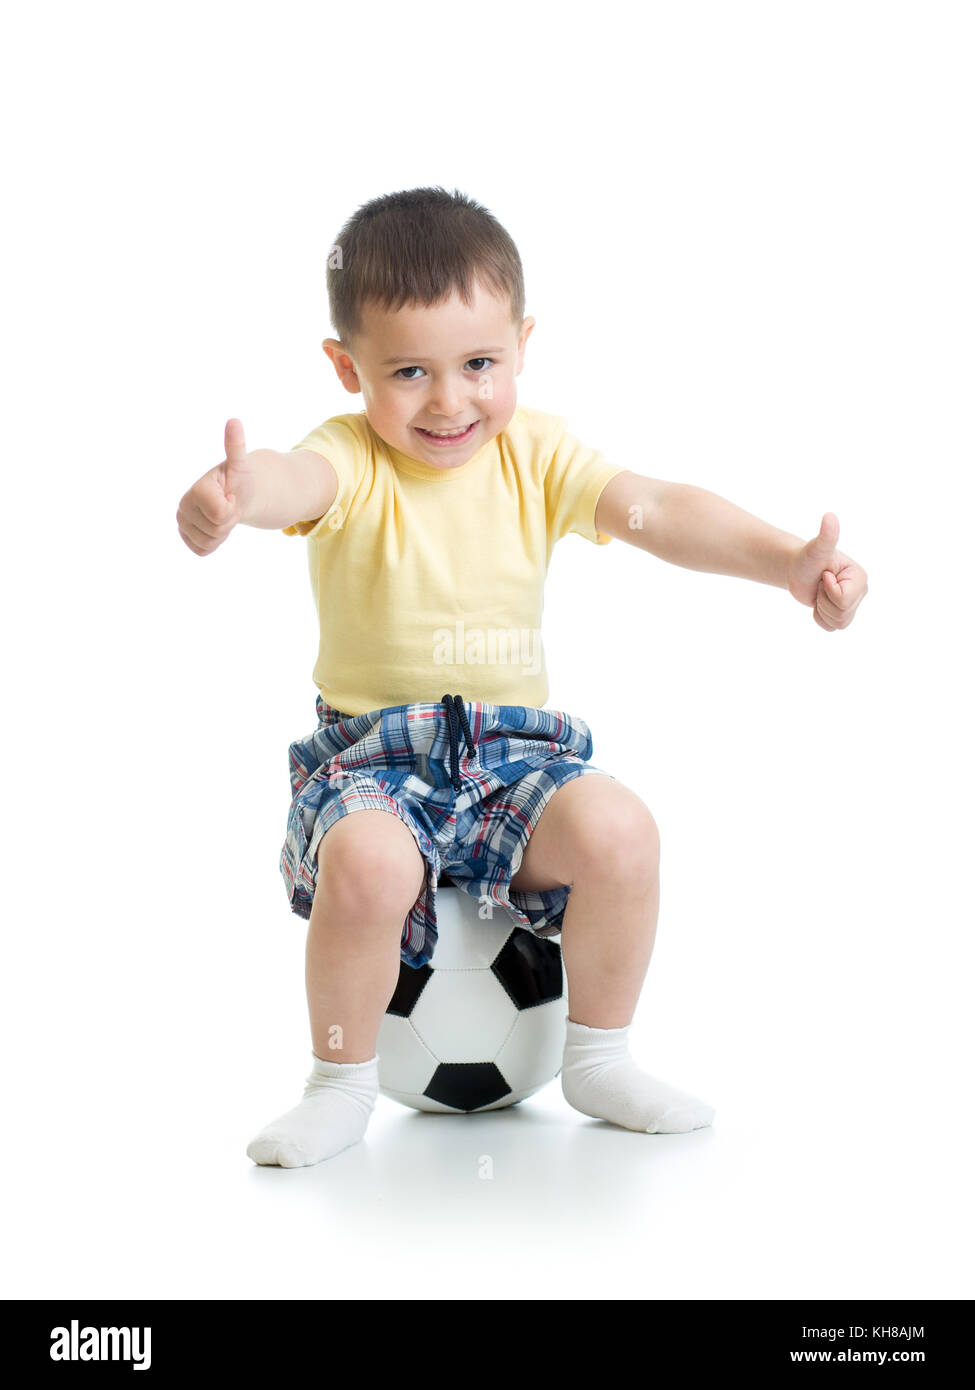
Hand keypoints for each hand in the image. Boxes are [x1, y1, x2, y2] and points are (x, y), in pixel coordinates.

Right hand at [176, 418, 254, 555]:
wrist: (234, 496)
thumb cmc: (238, 480)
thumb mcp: (240, 465)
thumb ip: (235, 446)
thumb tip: (234, 421)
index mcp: (195, 490)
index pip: (221, 514)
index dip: (232, 508)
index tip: (229, 496)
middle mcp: (182, 508)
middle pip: (216, 530)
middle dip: (228, 521)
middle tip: (227, 506)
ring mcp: (181, 524)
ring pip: (209, 542)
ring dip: (222, 533)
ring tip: (222, 515)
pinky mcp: (185, 538)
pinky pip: (203, 550)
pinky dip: (215, 543)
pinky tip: (215, 526)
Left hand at [786, 513, 867, 630]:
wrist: (798, 570)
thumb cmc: (807, 558)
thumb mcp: (816, 548)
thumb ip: (827, 536)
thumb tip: (830, 517)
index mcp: (860, 577)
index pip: (843, 599)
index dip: (827, 590)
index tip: (824, 576)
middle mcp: (861, 591)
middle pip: (841, 614)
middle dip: (823, 601)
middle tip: (820, 585)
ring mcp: (852, 604)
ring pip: (838, 623)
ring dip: (822, 610)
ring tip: (820, 593)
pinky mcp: (842, 614)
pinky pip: (831, 628)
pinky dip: (820, 618)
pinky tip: (819, 603)